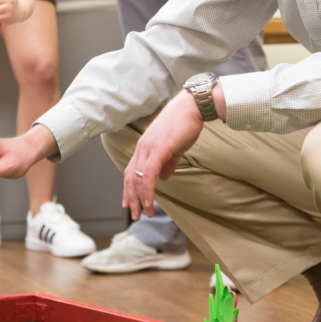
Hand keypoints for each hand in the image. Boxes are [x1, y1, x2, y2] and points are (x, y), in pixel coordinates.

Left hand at [123, 91, 204, 220]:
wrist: (192, 107)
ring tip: (145, 212)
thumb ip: (168, 163)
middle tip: (135, 214)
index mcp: (144, 147)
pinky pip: (148, 174)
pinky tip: (150, 201)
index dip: (128, 189)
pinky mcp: (157, 149)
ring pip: (137, 178)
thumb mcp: (175, 148)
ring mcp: (148, 148)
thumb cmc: (185, 125)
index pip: (130, 171)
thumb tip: (163, 178)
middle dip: (131, 198)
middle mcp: (142, 148)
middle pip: (129, 177)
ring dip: (140, 198)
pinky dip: (147, 190)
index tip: (129, 203)